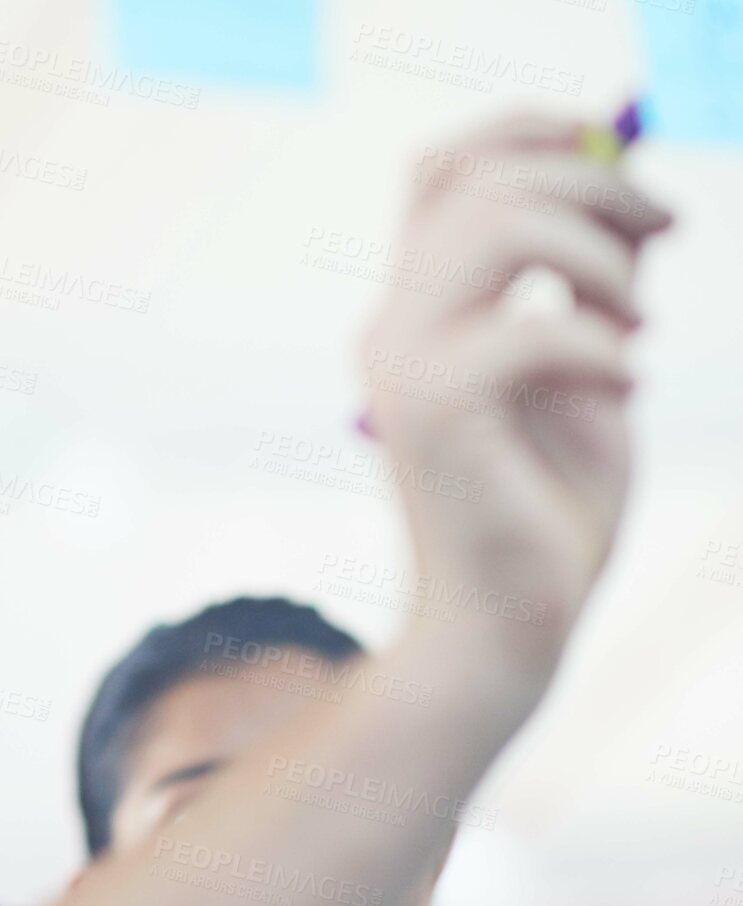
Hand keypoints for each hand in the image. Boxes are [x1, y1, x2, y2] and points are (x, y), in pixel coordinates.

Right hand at [361, 113, 671, 673]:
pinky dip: (604, 345)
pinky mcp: (433, 416)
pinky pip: (531, 331)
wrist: (508, 620)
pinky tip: (626, 388)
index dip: (526, 131)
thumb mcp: (584, 366)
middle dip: (594, 182)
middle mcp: (394, 325)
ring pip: (496, 227)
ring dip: (598, 253)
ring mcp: (403, 368)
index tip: (612, 152)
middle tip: (665, 232)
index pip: (443, 170)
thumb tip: (628, 195)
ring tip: (639, 317)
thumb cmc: (546, 504)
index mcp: (418, 308)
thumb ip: (586, 285)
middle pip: (479, 181)